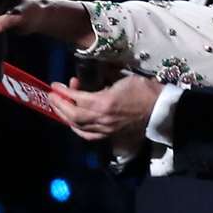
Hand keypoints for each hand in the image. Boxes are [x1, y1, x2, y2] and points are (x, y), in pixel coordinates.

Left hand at [48, 74, 162, 148]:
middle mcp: (101, 119)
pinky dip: (76, 128)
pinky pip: (87, 135)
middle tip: (51, 95)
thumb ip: (103, 80)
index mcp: (104, 102)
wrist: (160, 111)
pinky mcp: (109, 135)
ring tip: (59, 106)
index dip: (64, 92)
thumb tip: (90, 77)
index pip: (77, 98)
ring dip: (64, 116)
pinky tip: (73, 122)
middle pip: (73, 115)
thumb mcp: (123, 79)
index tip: (55, 85)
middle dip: (59, 105)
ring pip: (77, 126)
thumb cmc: (144, 91)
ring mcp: (105, 129)